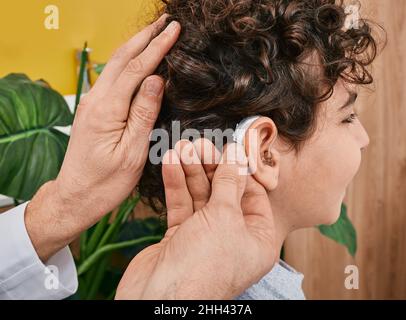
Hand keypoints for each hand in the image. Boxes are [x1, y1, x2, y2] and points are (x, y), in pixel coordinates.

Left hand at [25, 15, 180, 261]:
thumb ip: (143, 114)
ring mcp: (91, 103)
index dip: (157, 47)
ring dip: (135, 45)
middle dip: (145, 37)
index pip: (137, 69)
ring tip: (154, 33)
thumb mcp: (132, 153)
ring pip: (114, 65)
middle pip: (122, 58)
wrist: (75, 196)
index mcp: (107, 110)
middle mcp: (96, 100)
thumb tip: (156, 79)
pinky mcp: (92, 110)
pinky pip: (111, 78)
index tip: (174, 30)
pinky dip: (126, 62)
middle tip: (166, 21)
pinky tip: (136, 60)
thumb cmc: (105, 182)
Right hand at [115, 141, 277, 299]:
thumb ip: (229, 183)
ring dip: (191, 172)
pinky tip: (172, 163)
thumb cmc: (203, 268)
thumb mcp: (224, 218)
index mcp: (257, 239)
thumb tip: (236, 155)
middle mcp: (233, 238)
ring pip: (201, 197)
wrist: (161, 300)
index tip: (230, 146)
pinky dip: (176, 184)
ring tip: (183, 148)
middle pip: (224, 193)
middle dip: (211, 167)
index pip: (253, 195)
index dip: (241, 169)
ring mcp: (205, 238)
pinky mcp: (181, 237)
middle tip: (200, 144)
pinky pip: (181, 206)